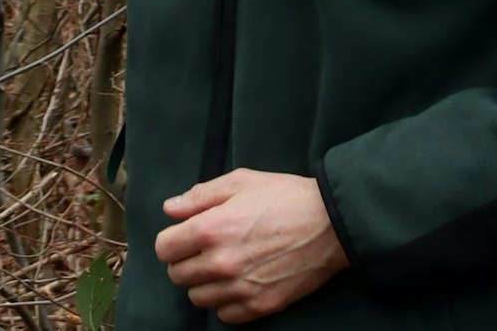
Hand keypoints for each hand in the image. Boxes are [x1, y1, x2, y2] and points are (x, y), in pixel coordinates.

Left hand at [154, 169, 348, 323]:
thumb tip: (170, 209)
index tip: (183, 237)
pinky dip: (225, 302)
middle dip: (184, 261)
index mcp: (210, 229)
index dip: (171, 241)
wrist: (331, 224)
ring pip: (198, 297)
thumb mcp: (240, 182)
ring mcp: (241, 287)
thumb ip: (199, 196)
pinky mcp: (261, 305)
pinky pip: (225, 315)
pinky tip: (236, 284)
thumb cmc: (285, 197)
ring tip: (220, 267)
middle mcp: (221, 263)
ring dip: (203, 283)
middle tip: (202, 251)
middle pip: (177, 275)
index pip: (165, 248)